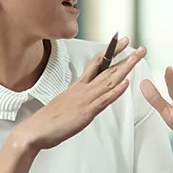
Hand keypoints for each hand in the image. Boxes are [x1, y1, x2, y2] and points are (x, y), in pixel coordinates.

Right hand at [13, 38, 144, 151]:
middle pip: (107, 69)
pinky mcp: (86, 113)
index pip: (97, 63)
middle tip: (139, 47)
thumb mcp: (67, 103)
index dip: (110, 51)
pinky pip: (103, 100)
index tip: (121, 42)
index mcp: (78, 86)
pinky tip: (126, 83)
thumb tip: (88, 97)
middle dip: (124, 57)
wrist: (33, 131)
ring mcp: (85, 100)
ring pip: (109, 80)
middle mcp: (83, 89)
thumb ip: (79, 98)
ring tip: (137, 57)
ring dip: (125, 68)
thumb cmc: (49, 120)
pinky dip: (115, 91)